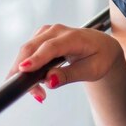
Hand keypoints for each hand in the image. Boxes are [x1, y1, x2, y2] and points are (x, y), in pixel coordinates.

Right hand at [6, 24, 124, 103]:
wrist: (102, 47)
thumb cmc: (99, 57)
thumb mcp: (91, 70)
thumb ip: (70, 75)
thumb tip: (49, 80)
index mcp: (74, 37)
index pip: (51, 47)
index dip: (36, 58)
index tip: (23, 69)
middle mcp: (58, 30)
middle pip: (32, 47)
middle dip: (24, 71)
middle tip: (36, 94)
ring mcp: (48, 31)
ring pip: (26, 50)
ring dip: (24, 71)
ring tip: (39, 92)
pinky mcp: (41, 36)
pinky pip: (28, 52)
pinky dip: (27, 67)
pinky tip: (36, 80)